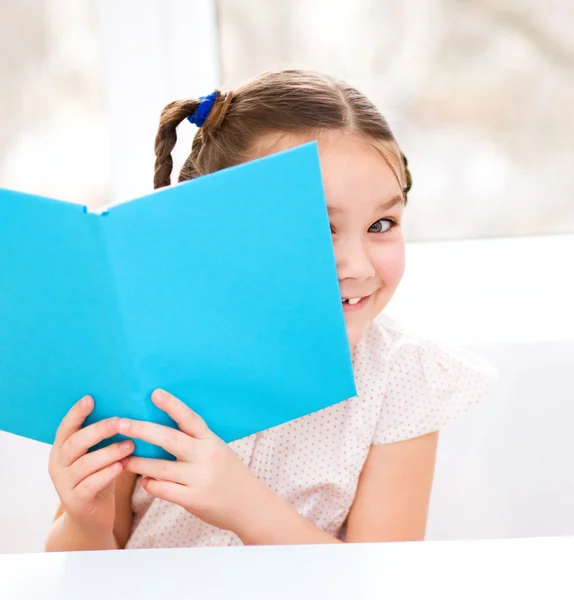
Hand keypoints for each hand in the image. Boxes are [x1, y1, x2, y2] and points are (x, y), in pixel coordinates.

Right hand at [48, 396, 134, 532]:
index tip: (91, 398)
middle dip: (99, 430)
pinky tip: (121, 467)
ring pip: (85, 464)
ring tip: (130, 445)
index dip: (77, 413)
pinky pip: (89, 486)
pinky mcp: (75, 502)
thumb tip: (127, 411)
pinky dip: (106, 475)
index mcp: (61, 448)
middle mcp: (58, 464)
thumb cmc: (100, 477)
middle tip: (121, 422)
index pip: (66, 427)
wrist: (91, 519)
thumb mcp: (98, 455)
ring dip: (109, 452)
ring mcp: (63, 484)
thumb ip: (103, 437)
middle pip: (76, 442)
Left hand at [120, 390, 266, 532]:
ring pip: (160, 468)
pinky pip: (163, 490)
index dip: (172, 405)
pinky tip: (145, 481)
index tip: (154, 393)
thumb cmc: (228, 473)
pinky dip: (150, 484)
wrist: (249, 505)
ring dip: (138, 463)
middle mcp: (205, 456)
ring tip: (123, 458)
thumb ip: (195, 442)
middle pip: (169, 439)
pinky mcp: (193, 499)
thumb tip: (161, 430)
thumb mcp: (217, 450)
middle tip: (120, 423)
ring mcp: (199, 478)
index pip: (189, 418)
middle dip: (142, 430)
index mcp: (211, 440)